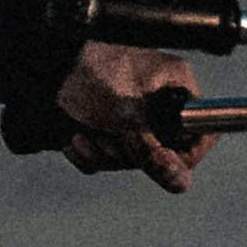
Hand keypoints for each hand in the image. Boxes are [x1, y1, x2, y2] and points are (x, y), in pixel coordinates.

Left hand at [57, 40, 198, 190]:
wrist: (44, 63)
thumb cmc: (90, 71)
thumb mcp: (126, 117)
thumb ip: (153, 153)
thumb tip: (180, 182)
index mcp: (174, 86)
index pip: (201, 131)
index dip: (186, 155)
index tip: (164, 166)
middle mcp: (155, 99)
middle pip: (159, 152)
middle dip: (126, 154)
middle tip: (110, 140)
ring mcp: (129, 112)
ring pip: (128, 156)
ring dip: (101, 152)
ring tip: (85, 133)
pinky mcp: (103, 122)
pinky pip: (105, 153)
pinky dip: (87, 151)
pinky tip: (74, 136)